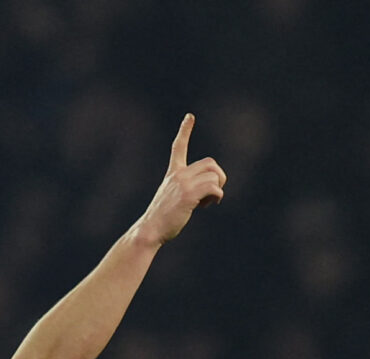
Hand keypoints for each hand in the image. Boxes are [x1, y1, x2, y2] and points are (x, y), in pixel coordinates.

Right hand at [134, 115, 225, 246]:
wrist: (150, 230)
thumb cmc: (161, 220)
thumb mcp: (172, 199)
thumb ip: (188, 190)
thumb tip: (210, 193)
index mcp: (173, 174)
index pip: (178, 148)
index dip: (184, 131)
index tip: (190, 117)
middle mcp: (178, 175)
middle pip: (210, 163)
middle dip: (218, 176)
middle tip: (213, 192)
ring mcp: (183, 184)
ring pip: (214, 175)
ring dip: (217, 189)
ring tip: (207, 202)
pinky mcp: (189, 195)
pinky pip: (214, 188)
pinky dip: (216, 197)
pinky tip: (206, 206)